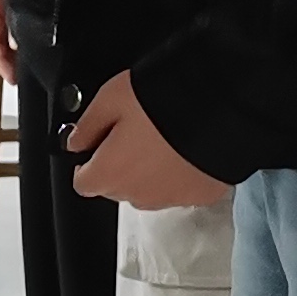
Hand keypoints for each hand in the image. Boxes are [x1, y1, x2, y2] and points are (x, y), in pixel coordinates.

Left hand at [63, 72, 231, 208]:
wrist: (221, 107)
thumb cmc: (163, 100)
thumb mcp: (112, 97)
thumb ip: (88, 124)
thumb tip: (75, 141)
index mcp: (111, 173)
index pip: (83, 182)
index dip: (87, 162)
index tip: (97, 145)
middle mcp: (138, 195)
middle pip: (116, 187)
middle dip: (120, 165)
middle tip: (135, 132)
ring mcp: (172, 199)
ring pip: (148, 190)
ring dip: (150, 172)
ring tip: (165, 137)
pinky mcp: (200, 196)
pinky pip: (181, 188)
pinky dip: (180, 174)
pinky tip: (188, 149)